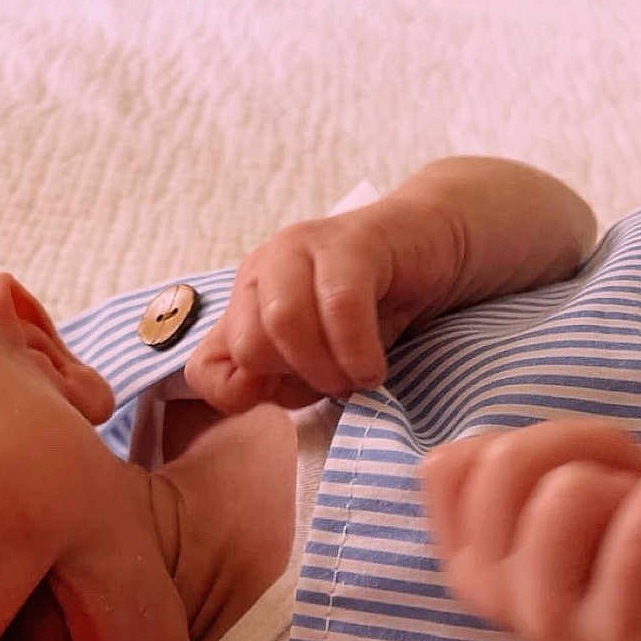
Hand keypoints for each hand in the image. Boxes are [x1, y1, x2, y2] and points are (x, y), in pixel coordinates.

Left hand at [184, 197, 458, 413]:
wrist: (435, 247)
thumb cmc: (369, 314)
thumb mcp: (312, 364)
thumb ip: (270, 383)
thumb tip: (248, 394)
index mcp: (242, 303)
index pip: (205, 370)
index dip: (243, 399)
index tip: (290, 395)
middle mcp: (261, 270)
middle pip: (247, 347)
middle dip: (294, 379)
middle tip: (336, 383)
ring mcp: (299, 248)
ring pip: (282, 321)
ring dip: (324, 367)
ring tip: (355, 378)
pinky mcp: (350, 241)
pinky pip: (340, 306)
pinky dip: (357, 352)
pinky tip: (373, 367)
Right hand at [422, 419, 640, 640]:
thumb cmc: (610, 551)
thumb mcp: (538, 505)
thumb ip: (505, 467)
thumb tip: (475, 455)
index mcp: (460, 560)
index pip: (448, 465)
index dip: (516, 443)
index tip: (566, 468)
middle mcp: (485, 591)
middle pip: (506, 460)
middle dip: (574, 445)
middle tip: (612, 481)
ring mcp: (544, 617)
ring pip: (569, 489)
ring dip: (619, 484)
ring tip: (636, 519)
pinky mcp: (611, 634)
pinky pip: (632, 537)